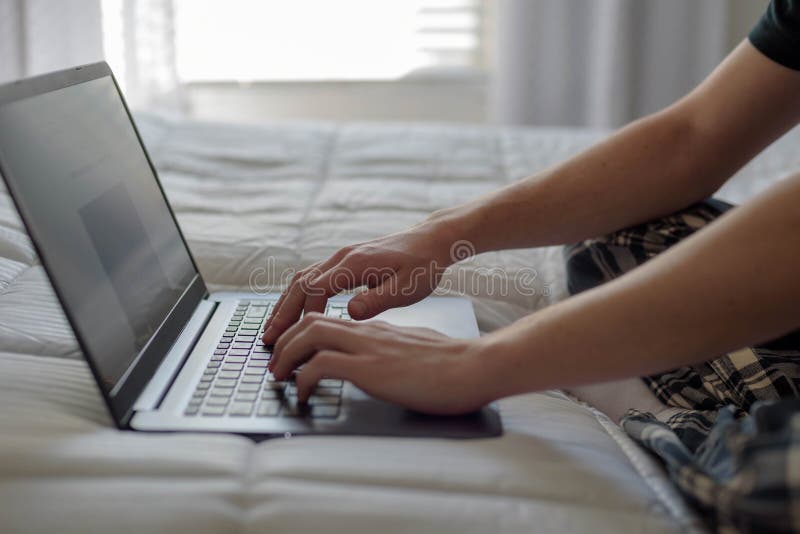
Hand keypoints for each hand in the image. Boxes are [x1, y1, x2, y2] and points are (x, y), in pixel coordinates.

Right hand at [263, 219, 457, 343]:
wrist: (432, 241)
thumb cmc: (423, 265)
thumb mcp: (407, 288)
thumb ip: (377, 301)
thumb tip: (350, 313)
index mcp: (355, 264)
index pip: (314, 289)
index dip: (297, 315)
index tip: (287, 339)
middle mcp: (343, 257)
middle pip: (299, 283)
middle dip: (282, 312)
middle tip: (267, 339)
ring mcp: (342, 257)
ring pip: (302, 279)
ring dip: (286, 303)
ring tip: (273, 328)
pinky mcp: (346, 262)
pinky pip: (313, 277)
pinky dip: (298, 295)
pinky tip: (295, 311)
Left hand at [268, 312, 489, 414]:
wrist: (474, 366)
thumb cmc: (453, 364)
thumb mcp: (417, 349)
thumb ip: (396, 349)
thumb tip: (388, 361)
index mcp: (377, 329)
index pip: (329, 321)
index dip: (303, 335)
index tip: (293, 354)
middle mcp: (368, 332)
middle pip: (310, 321)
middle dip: (286, 341)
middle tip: (276, 366)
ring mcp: (368, 347)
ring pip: (309, 335)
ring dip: (287, 356)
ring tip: (280, 377)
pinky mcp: (370, 368)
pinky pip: (320, 365)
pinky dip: (303, 379)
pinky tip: (304, 394)